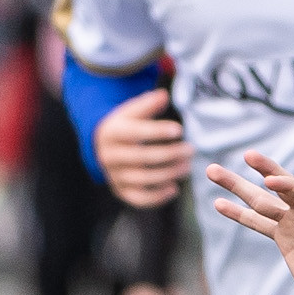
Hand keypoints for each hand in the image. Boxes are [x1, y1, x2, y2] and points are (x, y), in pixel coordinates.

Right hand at [92, 88, 189, 209]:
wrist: (103, 147)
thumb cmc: (125, 125)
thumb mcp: (131, 111)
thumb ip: (147, 104)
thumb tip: (163, 96)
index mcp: (112, 133)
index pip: (135, 133)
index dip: (157, 132)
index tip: (179, 129)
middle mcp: (110, 156)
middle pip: (142, 157)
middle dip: (170, 154)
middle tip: (190, 150)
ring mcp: (114, 176)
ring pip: (143, 179)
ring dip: (169, 174)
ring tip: (187, 166)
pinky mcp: (121, 191)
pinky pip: (139, 199)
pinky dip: (157, 197)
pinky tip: (174, 189)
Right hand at [206, 151, 293, 294]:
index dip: (288, 186)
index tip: (269, 181)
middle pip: (281, 188)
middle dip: (263, 171)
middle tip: (247, 154)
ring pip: (261, 201)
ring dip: (238, 187)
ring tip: (213, 171)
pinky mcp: (283, 238)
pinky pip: (257, 223)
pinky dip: (238, 214)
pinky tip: (219, 204)